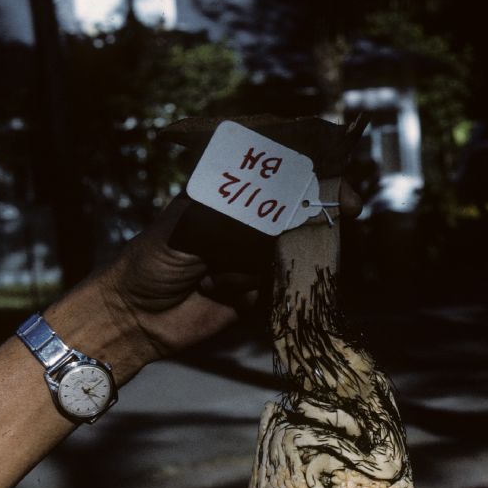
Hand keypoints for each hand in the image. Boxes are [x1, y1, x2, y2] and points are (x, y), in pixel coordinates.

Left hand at [93, 180, 362, 367]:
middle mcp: (244, 220)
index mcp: (226, 191)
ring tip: (210, 279)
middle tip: (350, 208)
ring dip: (251, 268)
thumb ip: (235, 212)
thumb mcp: (190, 224)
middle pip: (295, 208)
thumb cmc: (153, 260)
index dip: (312, 170)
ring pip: (283, 252)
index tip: (337, 180)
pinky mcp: (254, 289)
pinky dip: (247, 292)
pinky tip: (217, 295)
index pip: (278, 170)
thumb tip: (278, 200)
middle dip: (317, 209)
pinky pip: (271, 287)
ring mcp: (251, 254)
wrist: (138, 317)